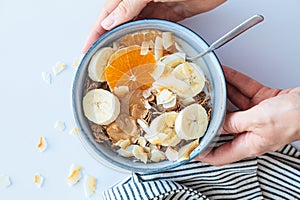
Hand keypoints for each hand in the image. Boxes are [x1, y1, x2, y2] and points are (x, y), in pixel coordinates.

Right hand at [82, 0, 225, 52]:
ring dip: (128, 42)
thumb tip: (108, 22)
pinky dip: (148, 40)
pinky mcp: (170, 14)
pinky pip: (154, 29)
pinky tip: (143, 50)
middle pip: (119, 22)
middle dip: (109, 39)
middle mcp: (140, 0)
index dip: (95, 31)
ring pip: (136, 27)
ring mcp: (155, 6)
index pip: (107, 14)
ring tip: (120, 58)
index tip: (87, 47)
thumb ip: (129, 5)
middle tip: (102, 57)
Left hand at [196, 66, 299, 165]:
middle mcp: (251, 132)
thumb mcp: (258, 121)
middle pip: (223, 126)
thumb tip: (217, 123)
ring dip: (220, 94)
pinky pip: (243, 91)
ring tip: (206, 87)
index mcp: (249, 144)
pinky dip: (234, 82)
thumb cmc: (296, 118)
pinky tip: (225, 75)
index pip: (220, 154)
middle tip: (194, 109)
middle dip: (209, 117)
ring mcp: (256, 116)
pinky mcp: (262, 102)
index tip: (190, 147)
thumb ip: (234, 122)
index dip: (204, 152)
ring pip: (232, 104)